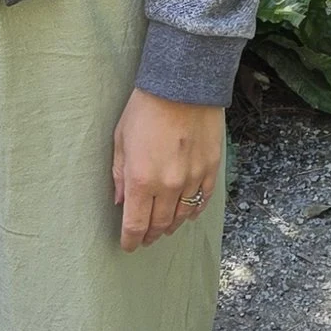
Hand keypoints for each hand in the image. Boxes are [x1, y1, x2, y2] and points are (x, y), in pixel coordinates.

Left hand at [112, 87, 224, 250]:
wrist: (183, 84)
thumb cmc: (146, 108)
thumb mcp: (121, 140)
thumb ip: (120, 175)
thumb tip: (121, 201)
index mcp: (141, 180)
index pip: (136, 225)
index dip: (131, 240)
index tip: (128, 245)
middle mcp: (169, 186)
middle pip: (159, 225)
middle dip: (150, 235)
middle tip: (144, 238)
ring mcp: (193, 179)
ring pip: (182, 216)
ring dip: (171, 225)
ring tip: (164, 227)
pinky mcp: (211, 169)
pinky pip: (202, 200)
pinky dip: (193, 211)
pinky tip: (186, 213)